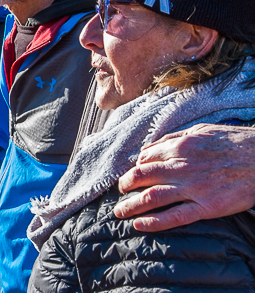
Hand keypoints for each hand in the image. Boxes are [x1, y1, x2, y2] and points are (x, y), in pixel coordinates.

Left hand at [114, 124, 254, 231]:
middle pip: (142, 177)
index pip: (144, 159)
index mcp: (179, 147)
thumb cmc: (235, 142)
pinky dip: (154, 222)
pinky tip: (140, 225)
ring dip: (131, 206)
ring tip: (120, 212)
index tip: (131, 175)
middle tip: (120, 192)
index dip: (134, 168)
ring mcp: (193, 188)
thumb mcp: (201, 130)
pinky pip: (174, 217)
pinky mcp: (206, 207)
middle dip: (126, 185)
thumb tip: (149, 147)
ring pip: (151, 197)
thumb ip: (174, 138)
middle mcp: (181, 167)